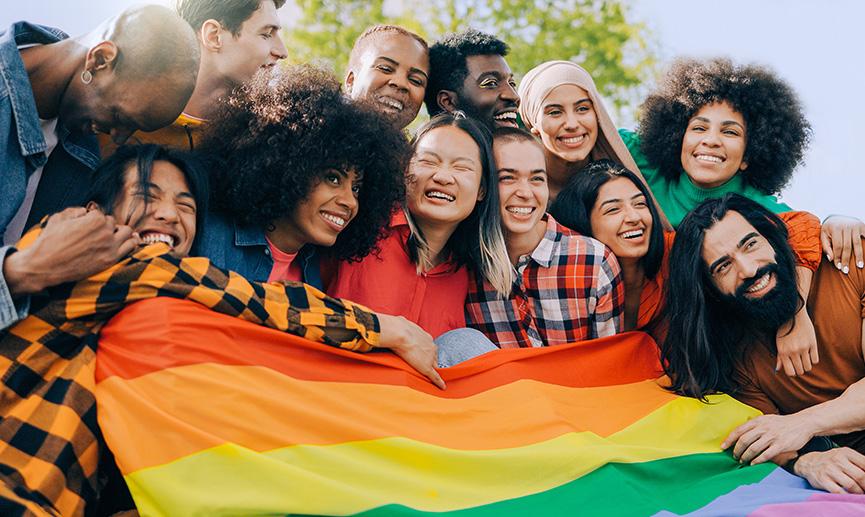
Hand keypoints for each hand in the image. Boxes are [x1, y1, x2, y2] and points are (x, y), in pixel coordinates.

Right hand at [4, 207, 139, 294]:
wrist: (45, 266)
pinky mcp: (111, 259)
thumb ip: (75, 211)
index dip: (93, 220)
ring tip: (112, 237)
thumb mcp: (58, 218)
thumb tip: (86, 210)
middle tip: (95, 234)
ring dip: (120, 232)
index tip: (87, 227)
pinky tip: (128, 242)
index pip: (101, 214)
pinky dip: (131, 242)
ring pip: (127, 232)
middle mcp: (105, 231)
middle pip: (113, 223)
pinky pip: (131, 246)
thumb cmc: (49, 241)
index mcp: (94, 219)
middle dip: (105, 227)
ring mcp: (110, 246)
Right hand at [376, 314, 445, 389]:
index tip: (425, 356)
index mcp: (427, 338)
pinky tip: (442, 387)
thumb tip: (398, 320)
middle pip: (434, 357)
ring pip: (434, 366)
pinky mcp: (427, 368)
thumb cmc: (399, 328)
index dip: (427, 353)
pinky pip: (435, 376)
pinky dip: (439, 382)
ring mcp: (430, 358)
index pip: (430, 348)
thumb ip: (404, 325)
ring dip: (433, 370)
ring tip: (433, 377)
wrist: (399, 333)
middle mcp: (431, 347)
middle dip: (432, 362)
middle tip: (428, 367)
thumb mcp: (404, 323)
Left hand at [721, 413, 814, 464]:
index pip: (739, 430)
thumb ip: (754, 425)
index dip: (729, 440)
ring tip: (742, 461)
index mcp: (758, 421)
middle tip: (734, 456)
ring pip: (753, 449)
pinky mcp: (781, 445)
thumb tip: (739, 434)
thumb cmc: (782, 423)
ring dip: (745, 456)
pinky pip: (765, 455)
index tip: (722, 447)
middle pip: (744, 441)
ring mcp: (772, 436)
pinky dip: (757, 460)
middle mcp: (763, 428)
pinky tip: (753, 464)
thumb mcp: (766, 419)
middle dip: (736, 450)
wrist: (802, 423)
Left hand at [775, 310, 817, 375]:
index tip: (793, 369)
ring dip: (806, 365)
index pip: (790, 372)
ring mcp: (803, 348)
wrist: (793, 314)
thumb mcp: (778, 343)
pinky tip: (809, 353)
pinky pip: (815, 360)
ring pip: (808, 367)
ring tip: (804, 359)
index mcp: (783, 352)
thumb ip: (779, 357)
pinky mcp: (813, 343)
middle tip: (799, 364)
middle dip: (800, 370)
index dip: (792, 372)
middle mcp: (793, 351)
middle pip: (800, 371)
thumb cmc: (784, 329)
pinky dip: (813, 359)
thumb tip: (778, 369)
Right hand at [794, 448, 864, 493]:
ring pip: (851, 485)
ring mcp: (829, 470)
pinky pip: (839, 492)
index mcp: (845, 452)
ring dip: (859, 493)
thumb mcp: (844, 456)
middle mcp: (837, 459)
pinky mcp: (822, 480)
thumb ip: (858, 463)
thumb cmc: (831, 461)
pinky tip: (849, 495)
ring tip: (859, 494)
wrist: (808, 463)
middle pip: (860, 476)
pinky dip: (847, 496)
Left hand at [821, 215, 864, 273]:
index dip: (838, 258)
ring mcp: (855, 226)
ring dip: (859, 256)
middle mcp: (846, 226)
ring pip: (857, 244)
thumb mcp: (823, 235)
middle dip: (846, 259)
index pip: (837, 246)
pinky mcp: (862, 226)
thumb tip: (831, 259)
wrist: (837, 217)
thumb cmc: (829, 229)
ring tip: (859, 266)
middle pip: (847, 246)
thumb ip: (826, 247)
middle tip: (846, 271)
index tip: (838, 267)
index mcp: (835, 228)